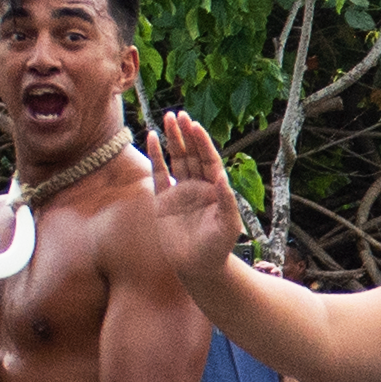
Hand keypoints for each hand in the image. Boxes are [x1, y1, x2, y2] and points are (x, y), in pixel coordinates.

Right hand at [139, 111, 249, 273]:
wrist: (199, 267)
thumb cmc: (218, 248)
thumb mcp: (228, 226)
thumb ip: (226, 202)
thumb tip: (222, 179)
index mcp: (215, 189)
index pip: (209, 159)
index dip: (203, 143)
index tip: (196, 125)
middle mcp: (198, 186)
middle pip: (192, 154)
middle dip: (186, 134)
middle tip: (180, 114)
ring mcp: (180, 192)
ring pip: (176, 159)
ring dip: (172, 139)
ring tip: (168, 118)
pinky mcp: (163, 200)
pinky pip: (159, 174)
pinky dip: (156, 156)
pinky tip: (153, 137)